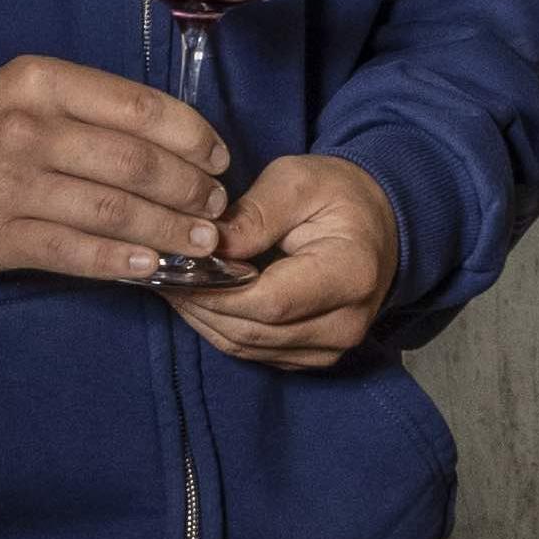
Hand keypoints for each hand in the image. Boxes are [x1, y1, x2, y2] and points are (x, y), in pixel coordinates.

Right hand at [0, 57, 228, 284]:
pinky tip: (151, 266)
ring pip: (111, 211)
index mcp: (44, 81)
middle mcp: (27, 130)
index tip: (218, 157)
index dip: (191, 136)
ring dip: (167, 230)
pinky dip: (119, 261)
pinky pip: (73, 252)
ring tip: (200, 241)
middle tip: (214, 206)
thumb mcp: (40, 89)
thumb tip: (187, 144)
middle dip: (188, 189)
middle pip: (133, 164)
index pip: (138, 107)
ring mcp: (10, 186)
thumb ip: (101, 107)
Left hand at [169, 157, 400, 370]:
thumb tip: (210, 246)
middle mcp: (346, 323)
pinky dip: (220, 328)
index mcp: (350, 274)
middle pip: (253, 330)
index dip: (216, 291)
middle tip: (158, 272)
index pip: (270, 301)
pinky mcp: (313, 357)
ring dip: (203, 318)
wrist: (379, 227)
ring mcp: (331, 348)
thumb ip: (255, 213)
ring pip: (247, 347)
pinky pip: (254, 353)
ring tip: (171, 283)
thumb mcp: (298, 181)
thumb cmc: (339, 196)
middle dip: (199, 304)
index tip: (177, 267)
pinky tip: (198, 300)